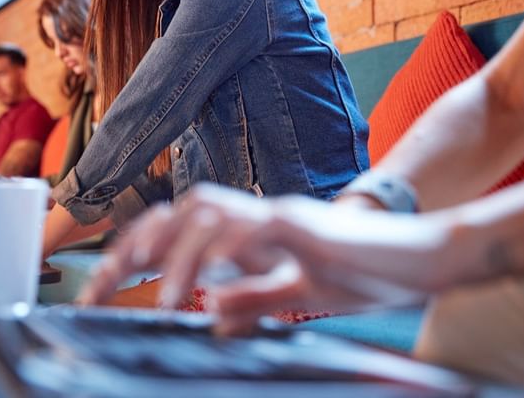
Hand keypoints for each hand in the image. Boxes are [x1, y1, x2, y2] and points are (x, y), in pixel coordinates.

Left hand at [78, 184, 413, 333]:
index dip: (139, 250)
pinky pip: (258, 228)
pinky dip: (227, 250)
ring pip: (211, 214)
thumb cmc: (364, 273)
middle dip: (136, 245)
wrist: (421, 257)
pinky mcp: (308, 228)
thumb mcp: (297, 292)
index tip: (104, 287)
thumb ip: (253, 297)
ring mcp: (281, 216)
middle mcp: (259, 215)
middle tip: (102, 288)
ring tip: (161, 297)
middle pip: (183, 210)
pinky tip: (208, 281)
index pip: (184, 227)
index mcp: (252, 230)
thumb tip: (210, 312)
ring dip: (178, 252)